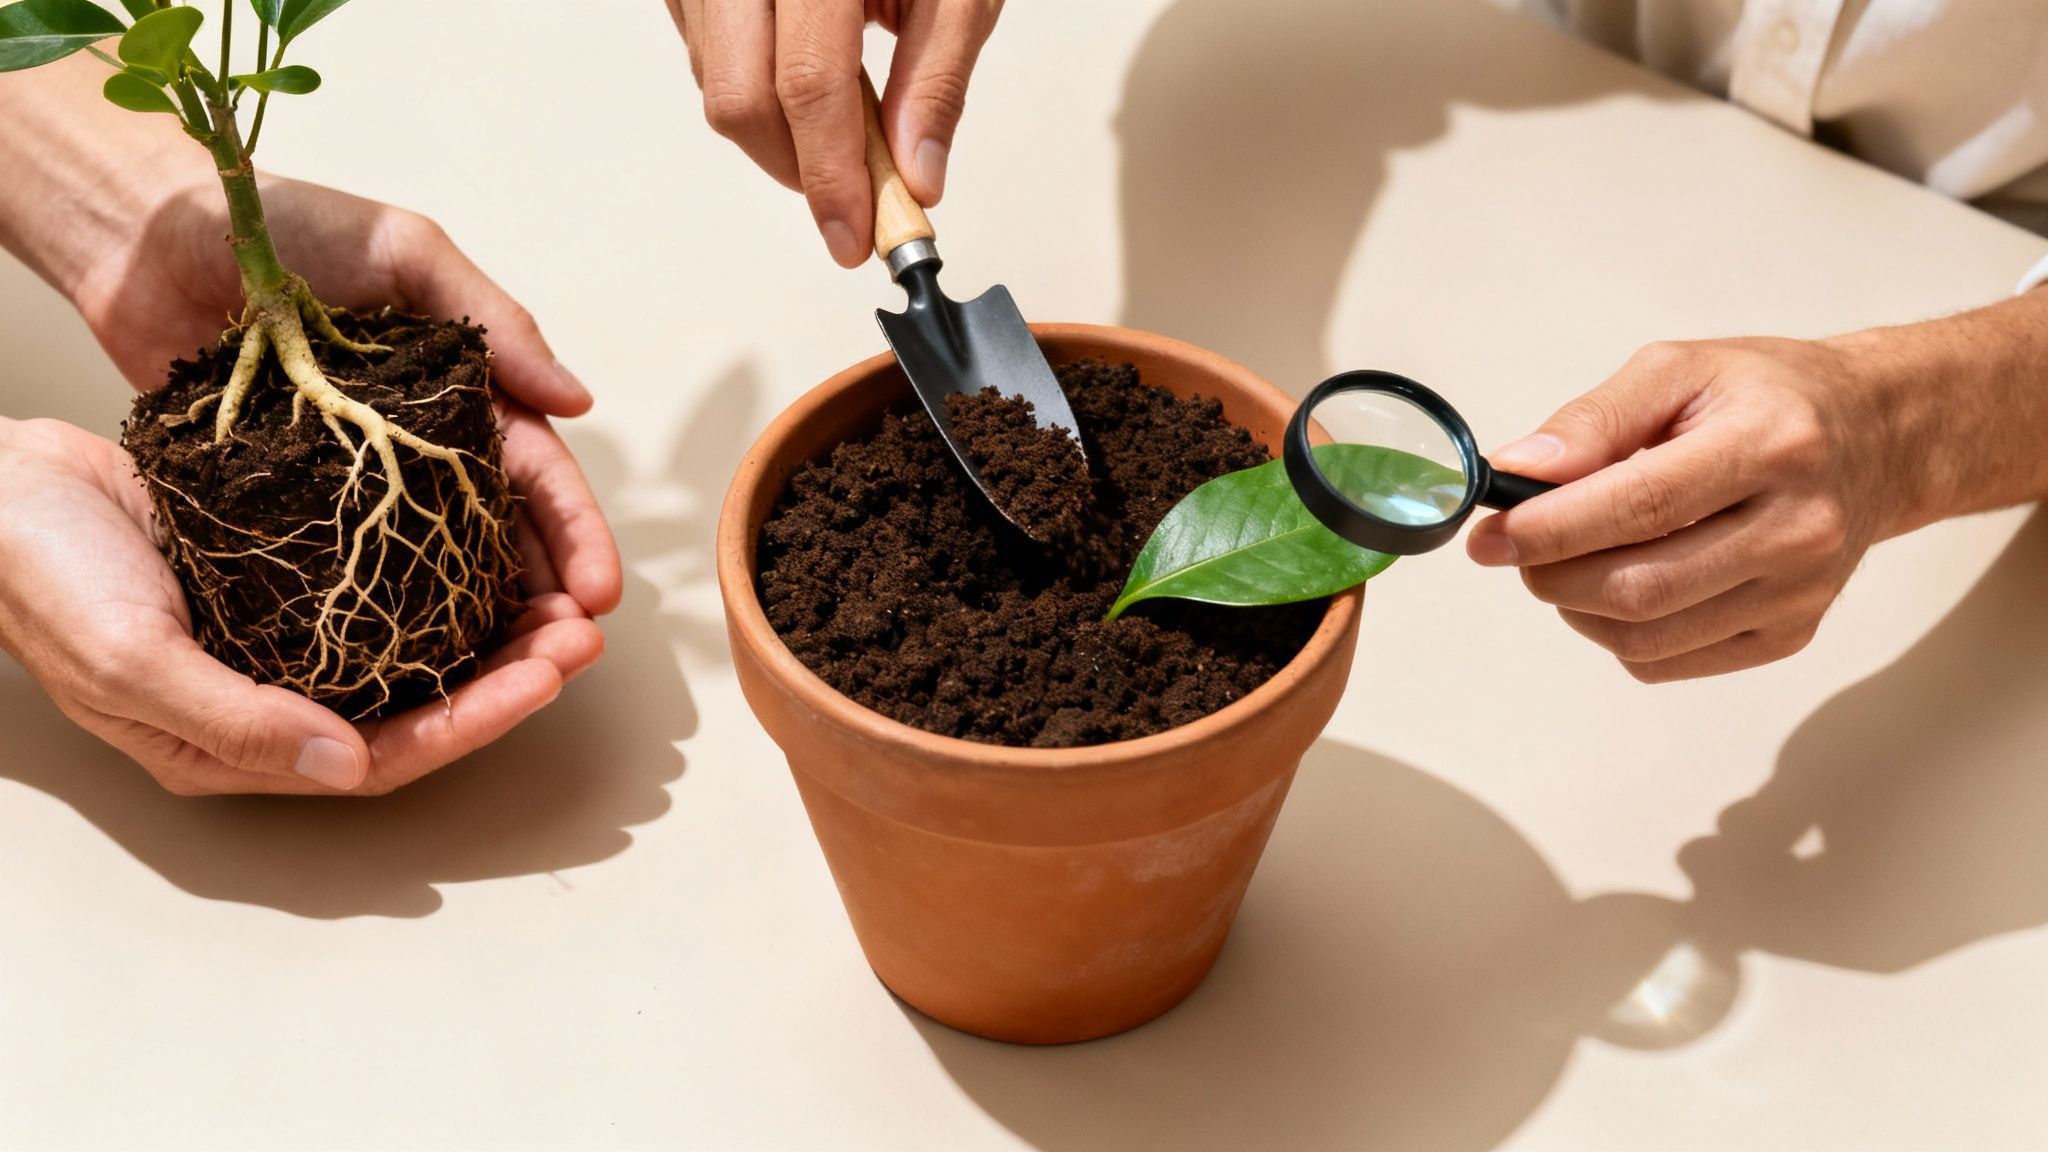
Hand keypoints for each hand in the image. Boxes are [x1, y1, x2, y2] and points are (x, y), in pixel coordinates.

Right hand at [0, 418, 604, 795]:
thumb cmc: (42, 578)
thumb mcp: (130, 657)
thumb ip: (237, 720)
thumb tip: (349, 767)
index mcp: (244, 742)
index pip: (388, 751)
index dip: (476, 719)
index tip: (549, 677)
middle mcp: (279, 697)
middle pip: (420, 701)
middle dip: (509, 674)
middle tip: (581, 632)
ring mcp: (285, 635)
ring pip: (415, 645)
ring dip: (491, 625)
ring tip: (562, 596)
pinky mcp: (288, 572)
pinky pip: (385, 584)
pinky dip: (445, 572)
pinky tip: (493, 546)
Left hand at [66, 175, 623, 622]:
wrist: (151, 235)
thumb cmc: (287, 225)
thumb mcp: (406, 249)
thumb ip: (495, 316)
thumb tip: (578, 401)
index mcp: (463, 388)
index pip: (538, 472)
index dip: (575, 533)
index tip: (598, 592)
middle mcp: (418, 442)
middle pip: (500, 534)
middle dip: (543, 595)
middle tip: (566, 650)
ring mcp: (351, 477)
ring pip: (432, 564)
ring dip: (474, 621)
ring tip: (502, 674)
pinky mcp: (284, 501)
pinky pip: (342, 565)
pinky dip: (378, 613)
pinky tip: (400, 659)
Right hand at [667, 0, 1004, 265]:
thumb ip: (937, 80)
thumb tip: (917, 180)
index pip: (808, 85)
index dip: (831, 176)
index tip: (856, 239)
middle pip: (740, 99)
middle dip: (797, 169)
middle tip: (853, 201)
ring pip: (717, 86)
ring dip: (780, 133)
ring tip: (847, 116)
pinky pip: (707, 58)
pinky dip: (758, 93)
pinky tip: (806, 76)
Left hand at [1464, 338, 1903, 681]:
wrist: (1876, 438)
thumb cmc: (1769, 397)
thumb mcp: (1680, 370)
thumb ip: (1594, 420)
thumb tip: (1517, 471)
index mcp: (1771, 445)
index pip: (1639, 506)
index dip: (1549, 528)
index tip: (1489, 535)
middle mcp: (1798, 529)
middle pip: (1638, 587)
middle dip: (1550, 574)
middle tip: (1517, 547)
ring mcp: (1798, 593)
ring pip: (1645, 638)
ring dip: (1576, 608)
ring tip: (1568, 560)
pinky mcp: (1790, 635)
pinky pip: (1667, 662)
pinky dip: (1616, 634)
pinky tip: (1620, 584)